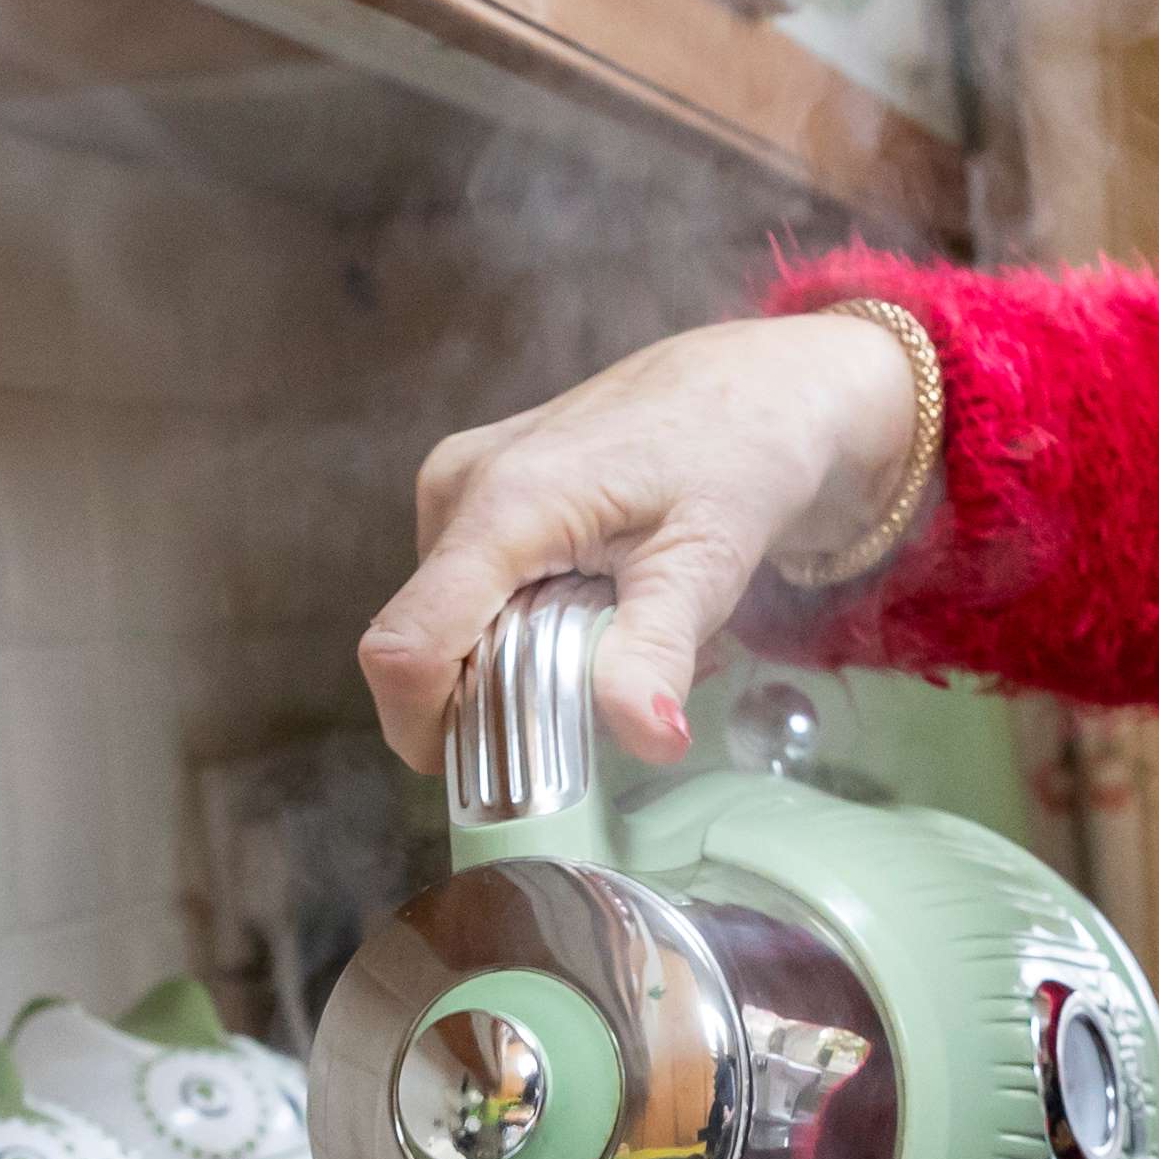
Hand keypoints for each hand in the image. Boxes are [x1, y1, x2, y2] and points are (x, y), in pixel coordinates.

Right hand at [356, 312, 923, 771]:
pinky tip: (586, 604)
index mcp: (503, 505)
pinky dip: (514, 622)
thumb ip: (658, 651)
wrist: (753, 385)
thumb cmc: (738, 453)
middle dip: (488, 698)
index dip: (426, 729)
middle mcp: (459, 488)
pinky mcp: (471, 488)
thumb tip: (650, 738)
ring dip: (507, 660)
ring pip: (445, 623)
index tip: (490, 773)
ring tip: (602, 638)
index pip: (406, 649)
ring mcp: (459, 484)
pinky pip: (464, 590)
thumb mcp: (708, 560)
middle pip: (424, 645)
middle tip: (588, 701)